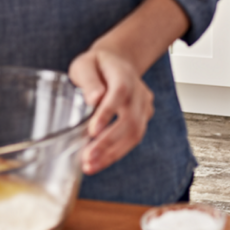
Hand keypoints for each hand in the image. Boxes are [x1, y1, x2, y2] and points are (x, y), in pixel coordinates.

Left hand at [68, 46, 154, 174]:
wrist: (118, 63)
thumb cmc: (98, 65)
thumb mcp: (85, 65)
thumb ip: (89, 80)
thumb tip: (93, 99)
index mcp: (123, 74)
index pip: (120, 93)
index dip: (108, 113)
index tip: (92, 131)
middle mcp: (139, 91)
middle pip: (130, 119)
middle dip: (109, 142)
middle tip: (88, 158)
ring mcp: (144, 105)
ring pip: (136, 132)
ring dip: (113, 153)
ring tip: (91, 166)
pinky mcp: (144, 117)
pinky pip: (134, 137)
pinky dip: (117, 152)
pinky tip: (100, 161)